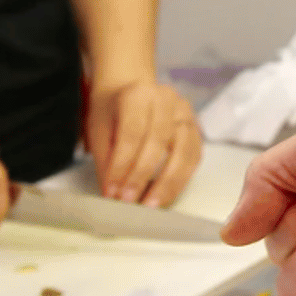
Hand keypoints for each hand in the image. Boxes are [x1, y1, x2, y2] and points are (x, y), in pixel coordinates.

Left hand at [85, 77, 202, 205]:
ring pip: (183, 149)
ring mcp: (186, 112)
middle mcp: (167, 99)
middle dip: (143, 175)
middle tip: (129, 201)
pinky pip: (194, 156)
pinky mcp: (196, 127)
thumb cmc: (112, 112)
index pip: (132, 133)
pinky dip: (182, 179)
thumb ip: (106, 161)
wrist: (130, 91)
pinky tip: (168, 194)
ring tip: (151, 204)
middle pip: (159, 140)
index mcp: (138, 94)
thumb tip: (113, 194)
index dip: (122, 165)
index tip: (113, 191)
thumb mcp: (99, 131)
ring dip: (168, 181)